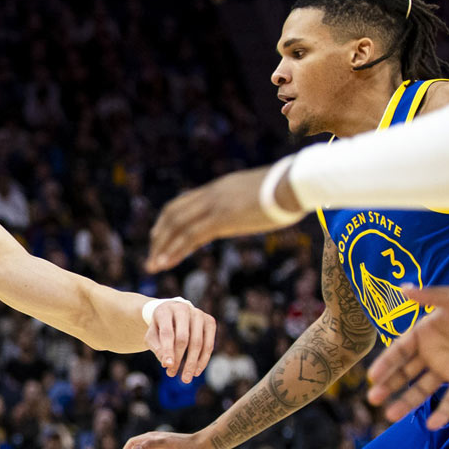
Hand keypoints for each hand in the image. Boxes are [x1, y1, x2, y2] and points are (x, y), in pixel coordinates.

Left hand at [146, 300, 216, 383]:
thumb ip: (157, 348)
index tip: (167, 366)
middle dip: (179, 359)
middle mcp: (184, 309)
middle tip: (172, 375)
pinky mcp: (209, 321)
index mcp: (165, 310)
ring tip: (185, 378)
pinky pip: (208, 344)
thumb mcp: (152, 336)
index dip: (168, 351)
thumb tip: (167, 364)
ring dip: (192, 363)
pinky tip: (196, 371)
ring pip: (198, 342)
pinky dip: (203, 360)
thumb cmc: (160, 327)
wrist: (173, 313)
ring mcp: (198, 314)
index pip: (167, 333)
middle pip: (183, 338)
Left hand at [147, 166, 302, 272]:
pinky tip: (165, 263)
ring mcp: (215, 205)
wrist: (296, 182)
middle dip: (159, 236)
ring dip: (162, 248)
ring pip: (177, 226)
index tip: (159, 237)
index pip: (183, 203)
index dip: (167, 221)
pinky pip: (190, 236)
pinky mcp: (222, 218)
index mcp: (218, 188)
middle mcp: (211, 194)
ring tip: (152, 266)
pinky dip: (174, 250)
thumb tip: (248, 210)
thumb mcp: (258, 194)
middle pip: (173, 214)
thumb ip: (244, 203)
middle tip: (152, 255)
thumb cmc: (288, 188)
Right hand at [368, 284, 448, 429]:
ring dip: (407, 402)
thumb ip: (432, 297)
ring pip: (423, 389)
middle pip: (405, 372)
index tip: (373, 376)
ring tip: (392, 416)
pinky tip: (432, 424)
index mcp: (425, 333)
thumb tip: (403, 289)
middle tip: (373, 399)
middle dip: (389, 385)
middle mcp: (432, 353)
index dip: (386, 363)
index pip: (399, 351)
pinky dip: (443, 412)